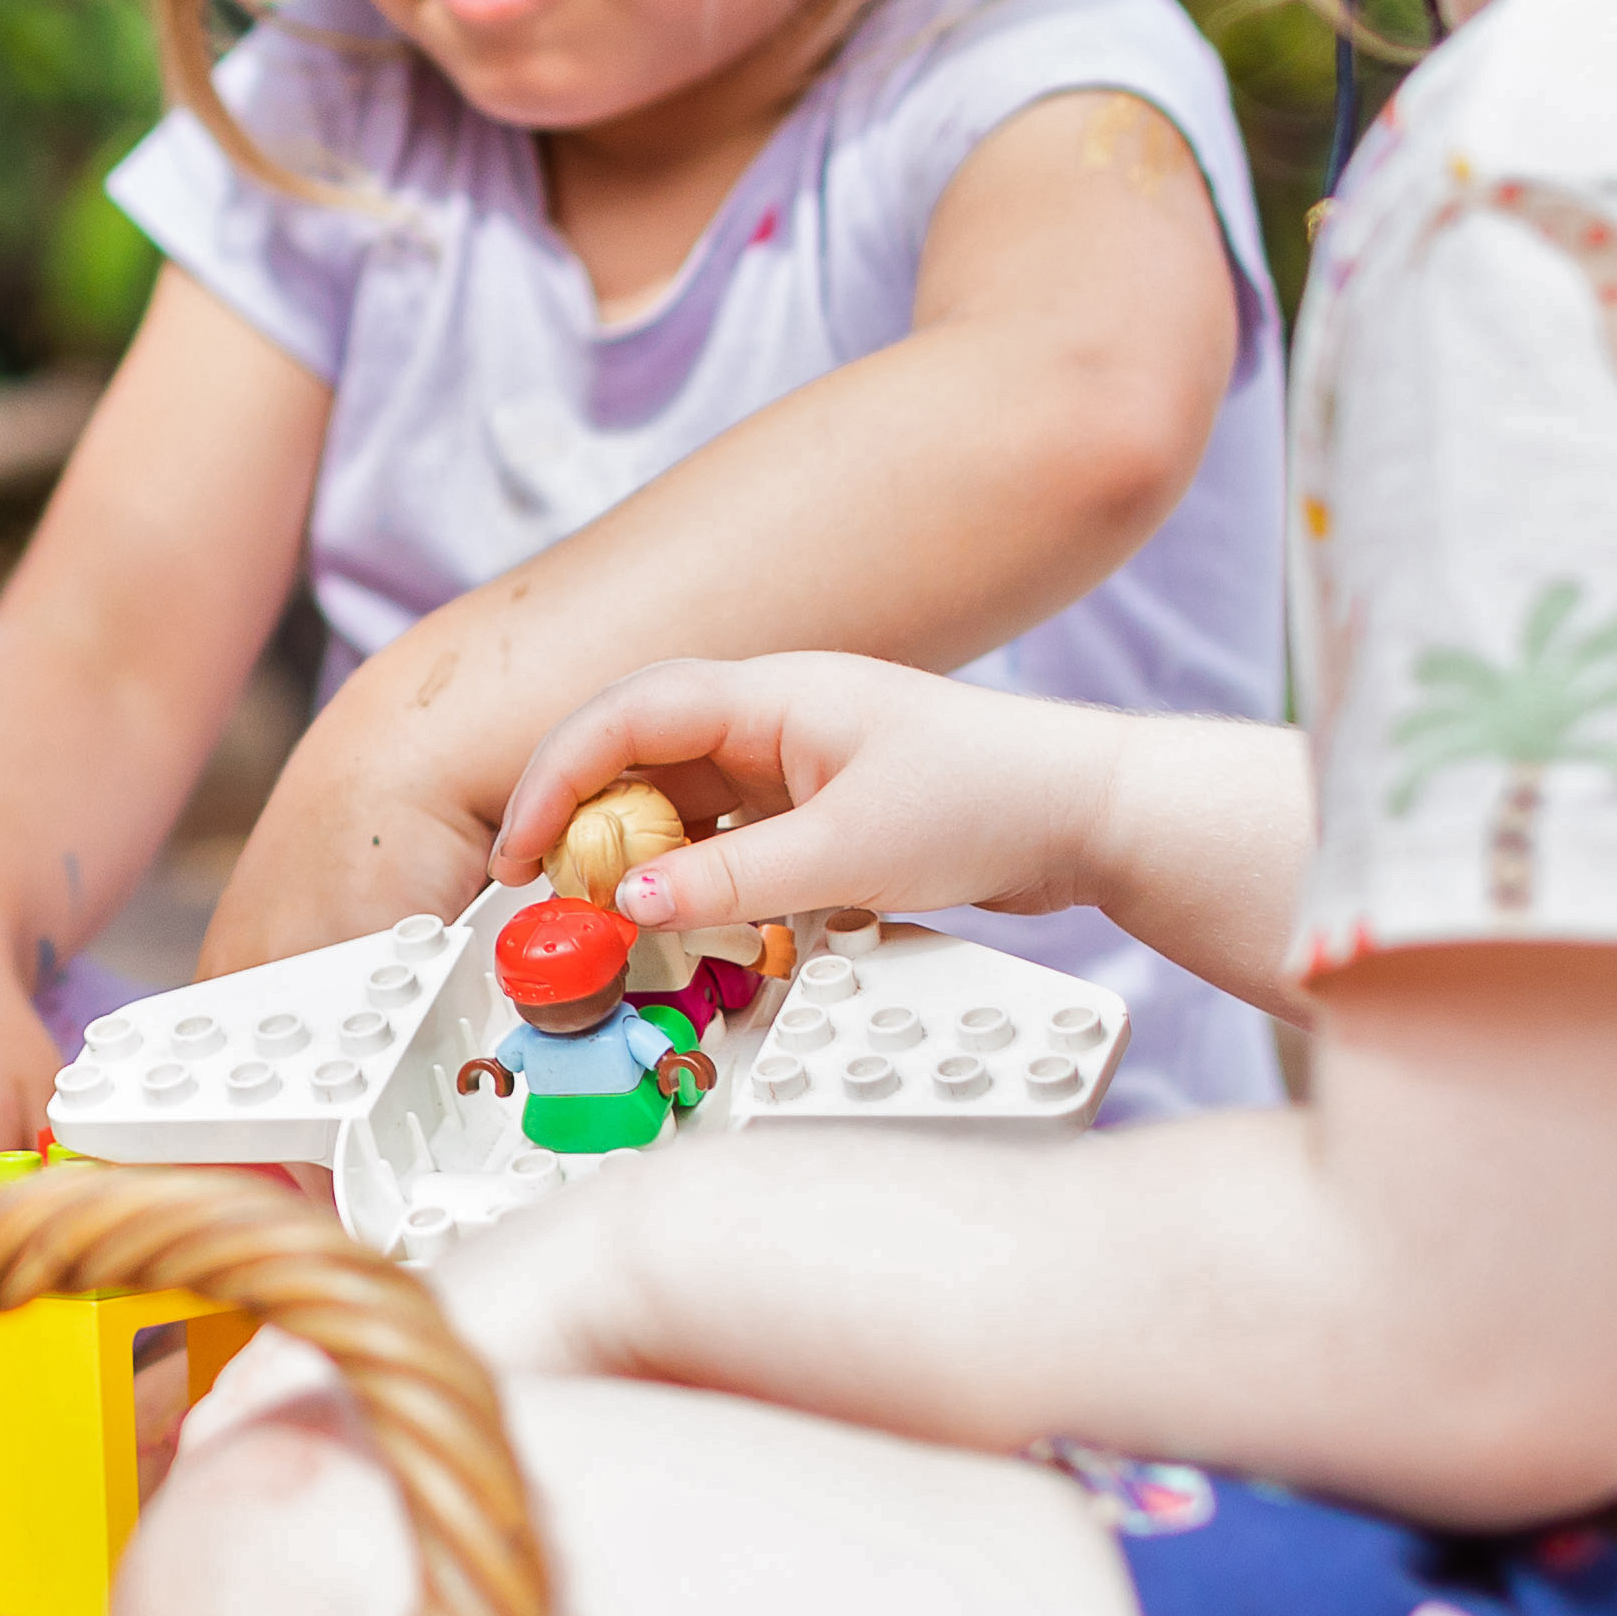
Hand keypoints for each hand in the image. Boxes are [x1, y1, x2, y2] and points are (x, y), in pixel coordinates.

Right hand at [490, 653, 1145, 932]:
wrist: (1095, 812)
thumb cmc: (992, 799)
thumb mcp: (851, 853)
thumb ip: (734, 882)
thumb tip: (630, 905)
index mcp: (770, 692)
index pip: (625, 715)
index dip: (554, 776)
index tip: (521, 851)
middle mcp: (772, 717)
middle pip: (639, 756)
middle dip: (583, 821)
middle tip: (548, 893)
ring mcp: (797, 761)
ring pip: (683, 803)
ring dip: (642, 857)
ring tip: (612, 920)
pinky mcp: (823, 806)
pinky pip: (731, 838)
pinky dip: (699, 878)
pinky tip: (692, 923)